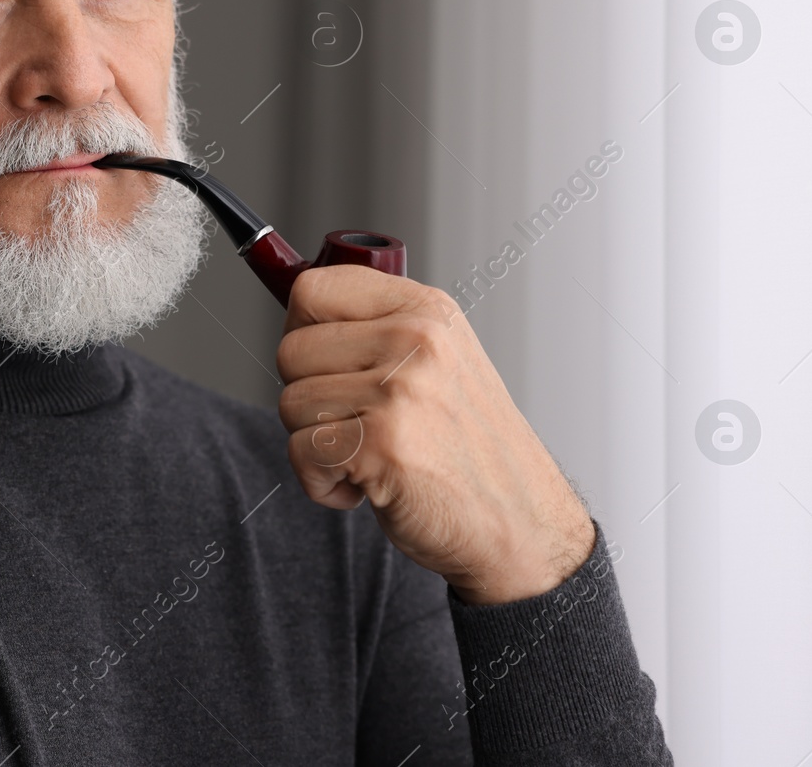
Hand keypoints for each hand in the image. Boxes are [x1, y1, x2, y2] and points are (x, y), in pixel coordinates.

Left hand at [275, 266, 594, 604]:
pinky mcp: (379, 445)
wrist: (520, 521)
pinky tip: (365, 486)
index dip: (300, 331)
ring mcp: (398, 391)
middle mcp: (415, 340)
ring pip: (290, 404)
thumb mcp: (440, 360)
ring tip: (369, 455)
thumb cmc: (469, 448)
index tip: (323, 364)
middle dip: (308, 398)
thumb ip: (378, 330)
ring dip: (316, 443)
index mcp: (425, 310)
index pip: (312, 289)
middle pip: (291, 351)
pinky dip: (320, 483)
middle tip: (358, 424)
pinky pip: (300, 452)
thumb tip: (297, 318)